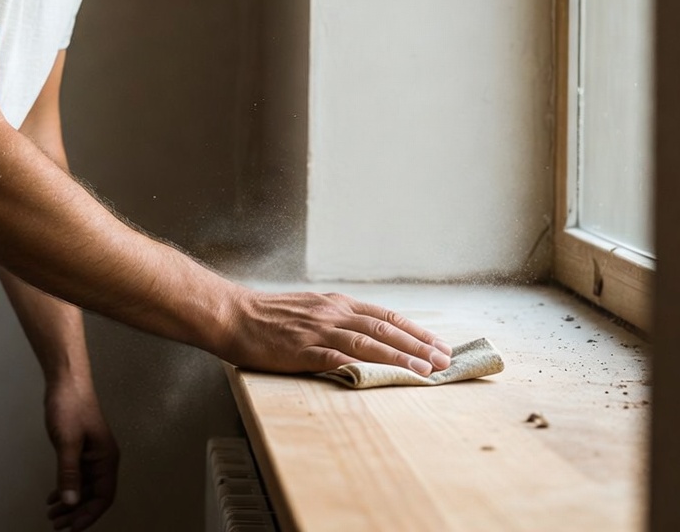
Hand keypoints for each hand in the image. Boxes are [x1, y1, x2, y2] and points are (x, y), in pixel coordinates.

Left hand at [44, 374, 118, 529]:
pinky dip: (66, 488)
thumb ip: (69, 473)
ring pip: (84, 487)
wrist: (66, 382)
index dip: (90, 516)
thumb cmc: (70, 408)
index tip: (72, 530)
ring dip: (70, 503)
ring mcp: (91, 454)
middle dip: (77, 513)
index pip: (104, 496)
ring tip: (51, 516)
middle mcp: (102, 459)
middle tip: (56, 525)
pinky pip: (76, 476)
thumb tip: (71, 503)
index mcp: (106, 458)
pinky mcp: (80, 449)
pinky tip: (52, 497)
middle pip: (94, 495)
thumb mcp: (68, 442)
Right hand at [220, 291, 452, 374]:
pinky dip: (367, 366)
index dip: (415, 331)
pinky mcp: (303, 349)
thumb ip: (336, 321)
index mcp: (336, 304)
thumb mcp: (310, 309)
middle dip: (419, 344)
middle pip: (385, 328)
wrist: (234, 315)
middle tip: (445, 359)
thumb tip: (365, 336)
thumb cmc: (269, 317)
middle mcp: (333, 313)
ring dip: (402, 356)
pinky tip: (383, 375)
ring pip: (370, 342)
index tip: (438, 345)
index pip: (385, 316)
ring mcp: (319, 330)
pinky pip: (340, 358)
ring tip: (426, 370)